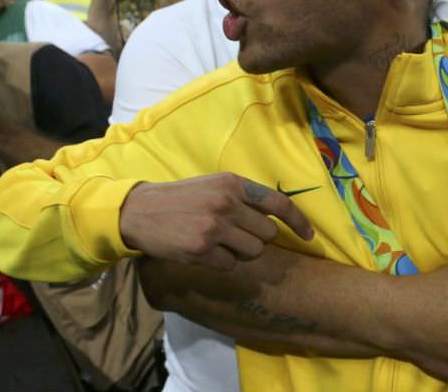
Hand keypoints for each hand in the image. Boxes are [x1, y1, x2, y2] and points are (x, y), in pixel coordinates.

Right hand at [119, 174, 313, 268]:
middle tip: (233, 236)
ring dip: (239, 252)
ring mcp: (215, 227)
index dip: (298, 222)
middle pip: (267, 234)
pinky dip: (220, 262)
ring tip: (217, 242)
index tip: (308, 235)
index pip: (278, 203)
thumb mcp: (211, 186)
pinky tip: (202, 251)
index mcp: (232, 184)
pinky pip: (230, 264)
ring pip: (252, 251)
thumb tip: (273, 220)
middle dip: (256, 239)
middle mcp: (226, 203)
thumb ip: (240, 197)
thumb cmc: (178, 199)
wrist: (139, 211)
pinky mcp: (202, 249)